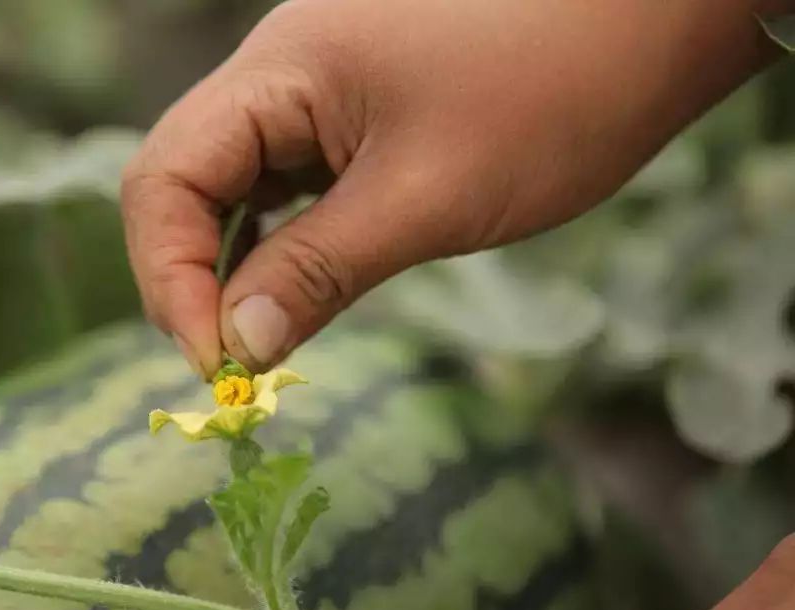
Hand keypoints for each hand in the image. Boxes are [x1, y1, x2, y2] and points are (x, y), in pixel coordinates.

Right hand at [121, 0, 779, 375]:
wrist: (653, 19)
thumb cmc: (553, 91)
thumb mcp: (426, 199)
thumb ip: (318, 272)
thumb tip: (238, 346)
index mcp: (277, 73)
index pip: (165, 179)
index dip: (170, 280)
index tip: (217, 365)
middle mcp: (275, 74)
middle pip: (183, 182)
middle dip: (192, 280)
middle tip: (234, 365)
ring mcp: (309, 92)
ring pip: (231, 188)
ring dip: (233, 267)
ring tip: (260, 341)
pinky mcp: (346, 115)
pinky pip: (284, 184)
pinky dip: (280, 245)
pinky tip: (296, 289)